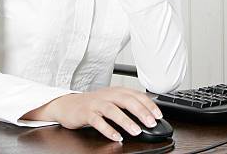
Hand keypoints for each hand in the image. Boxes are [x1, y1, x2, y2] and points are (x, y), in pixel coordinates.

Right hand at [22, 86, 162, 141]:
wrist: (68, 104)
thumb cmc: (94, 103)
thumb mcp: (112, 100)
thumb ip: (128, 105)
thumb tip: (147, 115)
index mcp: (117, 91)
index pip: (137, 95)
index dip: (149, 104)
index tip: (158, 115)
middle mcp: (108, 95)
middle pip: (127, 101)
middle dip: (141, 112)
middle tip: (151, 123)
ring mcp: (96, 104)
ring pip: (113, 110)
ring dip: (126, 121)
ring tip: (136, 131)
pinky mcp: (86, 113)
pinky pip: (98, 121)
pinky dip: (108, 129)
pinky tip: (116, 137)